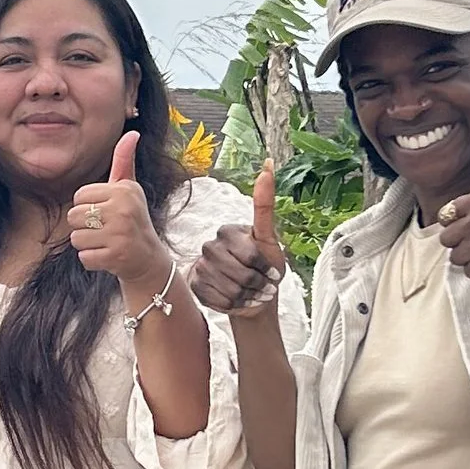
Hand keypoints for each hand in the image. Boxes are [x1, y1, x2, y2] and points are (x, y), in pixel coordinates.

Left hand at [67, 129, 163, 292]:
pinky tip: (109, 256)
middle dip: (85, 227)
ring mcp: (121, 233)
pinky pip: (84, 257)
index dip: (87, 207)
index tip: (106, 213)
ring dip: (88, 244)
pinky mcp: (116, 256)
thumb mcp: (129, 189)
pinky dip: (93, 260)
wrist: (148, 259)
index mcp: (124, 190)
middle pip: (74, 216)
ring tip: (107, 242)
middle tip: (106, 230)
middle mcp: (124, 209)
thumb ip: (124, 161)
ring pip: (76, 238)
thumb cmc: (133, 219)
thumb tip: (132, 133)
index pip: (79, 195)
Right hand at [191, 163, 287, 315]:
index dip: (266, 269)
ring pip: (228, 288)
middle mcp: (210, 246)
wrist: (254, 296)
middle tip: (265, 288)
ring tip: (254, 296)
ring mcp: (200, 265)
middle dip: (257, 285)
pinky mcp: (195, 284)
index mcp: (227, 232)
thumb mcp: (269, 237)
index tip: (274, 275)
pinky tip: (238, 302)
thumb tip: (268, 164)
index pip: (250, 254)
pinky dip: (233, 304)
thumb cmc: (266, 266)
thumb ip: (265, 204)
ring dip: (247, 297)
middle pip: (239, 273)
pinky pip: (216, 299)